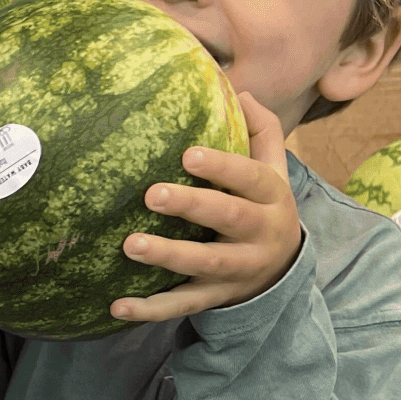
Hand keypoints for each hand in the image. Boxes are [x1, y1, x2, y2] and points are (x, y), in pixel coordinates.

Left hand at [109, 92, 301, 322]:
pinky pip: (183, 305)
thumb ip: (260, 130)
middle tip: (152, 194)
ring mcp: (238, 270)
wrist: (284, 270)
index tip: (189, 154)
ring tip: (130, 244)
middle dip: (191, 206)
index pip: (251, 178)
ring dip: (168, 256)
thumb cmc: (263, 205)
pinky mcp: (216, 297)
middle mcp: (260, 234)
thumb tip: (238, 90)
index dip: (223, 167)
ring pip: (205, 264)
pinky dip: (150, 309)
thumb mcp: (273, 169)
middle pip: (229, 218)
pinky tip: (116, 306)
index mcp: (272, 196)